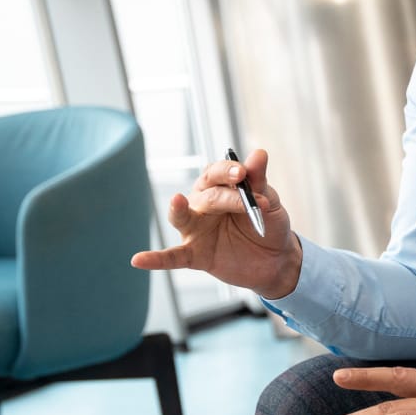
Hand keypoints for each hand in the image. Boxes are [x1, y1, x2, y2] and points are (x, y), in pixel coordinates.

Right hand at [130, 148, 301, 299]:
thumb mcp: (269, 201)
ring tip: (177, 200)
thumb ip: (259, 181)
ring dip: (178, 209)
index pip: (217, 173)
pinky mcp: (195, 255)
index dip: (228, 171)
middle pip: (207, 195)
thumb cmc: (269, 224)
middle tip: (246, 202)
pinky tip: (138, 260)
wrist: (276, 260)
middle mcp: (203, 205)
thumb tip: (259, 154)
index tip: (243, 173)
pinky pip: (173, 257)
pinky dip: (155, 259)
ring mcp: (196, 230)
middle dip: (227, 197)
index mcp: (220, 187)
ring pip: (181, 217)